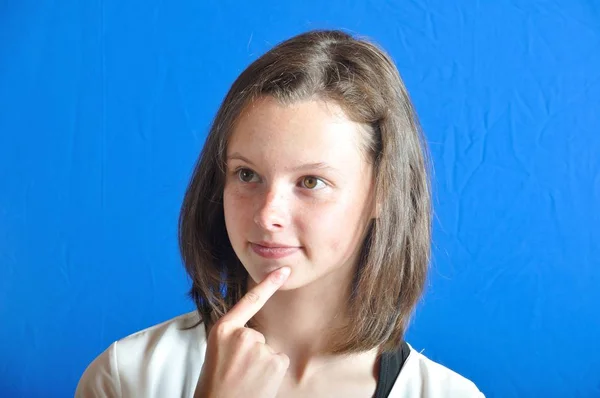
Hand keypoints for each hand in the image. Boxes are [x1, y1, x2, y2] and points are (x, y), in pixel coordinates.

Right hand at [194, 267, 290, 397]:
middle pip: (258, 336)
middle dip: (252, 354)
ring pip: (269, 351)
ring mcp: (258, 347)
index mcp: (222, 329)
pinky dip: (271, 374)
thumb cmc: (215, 386)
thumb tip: (255, 337)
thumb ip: (235, 339)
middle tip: (236, 373)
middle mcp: (241, 335)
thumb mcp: (218, 353)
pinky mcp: (273, 362)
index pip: (249, 301)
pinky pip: (278, 361)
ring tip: (244, 382)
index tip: (284, 270)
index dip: (268, 284)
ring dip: (261, 366)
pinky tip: (256, 385)